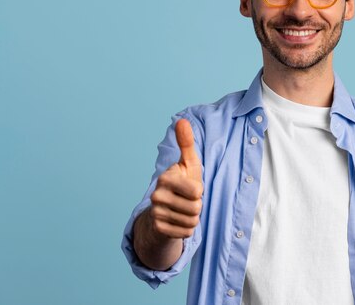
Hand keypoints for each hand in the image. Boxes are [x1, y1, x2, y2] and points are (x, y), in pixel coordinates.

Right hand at [149, 119, 203, 238]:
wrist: (164, 210)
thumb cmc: (182, 183)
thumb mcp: (188, 163)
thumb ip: (186, 143)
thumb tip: (182, 120)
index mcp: (166, 178)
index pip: (196, 191)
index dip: (199, 191)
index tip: (190, 186)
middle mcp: (157, 195)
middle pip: (196, 208)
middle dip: (197, 206)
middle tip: (187, 200)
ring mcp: (156, 213)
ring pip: (192, 221)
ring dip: (193, 217)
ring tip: (183, 210)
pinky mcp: (158, 229)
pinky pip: (186, 232)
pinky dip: (187, 229)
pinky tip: (178, 221)